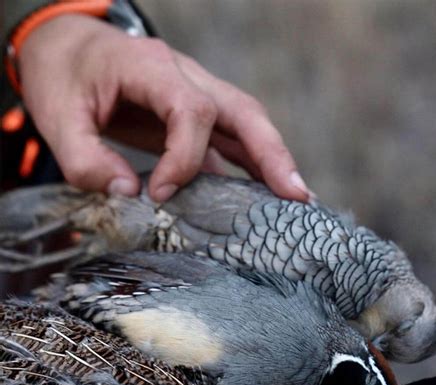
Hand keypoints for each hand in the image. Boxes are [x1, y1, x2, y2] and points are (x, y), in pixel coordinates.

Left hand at [19, 14, 311, 201]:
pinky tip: (263, 196)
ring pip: (247, 123)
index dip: (184, 158)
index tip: (160, 193)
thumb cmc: (64, 77)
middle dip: (271, 155)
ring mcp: (195, 93)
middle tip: (295, 196)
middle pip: (243, 110)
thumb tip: (132, 195)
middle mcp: (185, 76)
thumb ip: (85, 161)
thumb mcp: (56, 117)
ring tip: (296, 200)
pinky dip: (251, 166)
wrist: (69, 50)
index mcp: (151, 66)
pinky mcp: (194, 115)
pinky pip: (230, 139)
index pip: (191, 110)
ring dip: (272, 162)